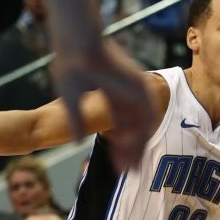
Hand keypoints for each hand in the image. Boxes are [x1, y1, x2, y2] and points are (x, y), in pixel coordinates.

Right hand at [51, 41, 155, 171]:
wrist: (78, 48)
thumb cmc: (71, 68)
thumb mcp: (72, 101)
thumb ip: (76, 122)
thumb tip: (76, 144)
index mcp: (114, 94)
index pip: (123, 127)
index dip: (121, 147)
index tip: (117, 165)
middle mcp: (129, 94)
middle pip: (136, 130)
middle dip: (132, 152)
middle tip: (126, 171)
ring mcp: (138, 91)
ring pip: (144, 127)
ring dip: (137, 147)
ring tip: (127, 166)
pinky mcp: (143, 89)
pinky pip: (148, 119)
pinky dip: (139, 134)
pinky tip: (125, 147)